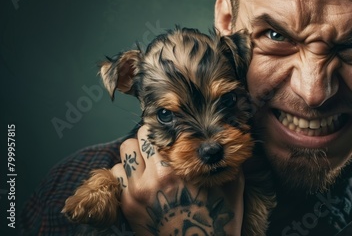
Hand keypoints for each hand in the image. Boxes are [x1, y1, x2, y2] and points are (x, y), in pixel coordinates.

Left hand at [111, 125, 244, 234]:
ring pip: (124, 153)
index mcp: (179, 170)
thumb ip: (228, 162)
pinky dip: (126, 172)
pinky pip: (116, 174)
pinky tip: (140, 178)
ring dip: (136, 154)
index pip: (158, 131)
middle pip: (137, 137)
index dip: (165, 129)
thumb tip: (227, 143)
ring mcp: (137, 193)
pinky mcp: (127, 206)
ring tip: (149, 162)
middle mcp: (154, 178)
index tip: (171, 132)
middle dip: (149, 138)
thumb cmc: (218, 223)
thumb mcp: (232, 189)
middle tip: (160, 146)